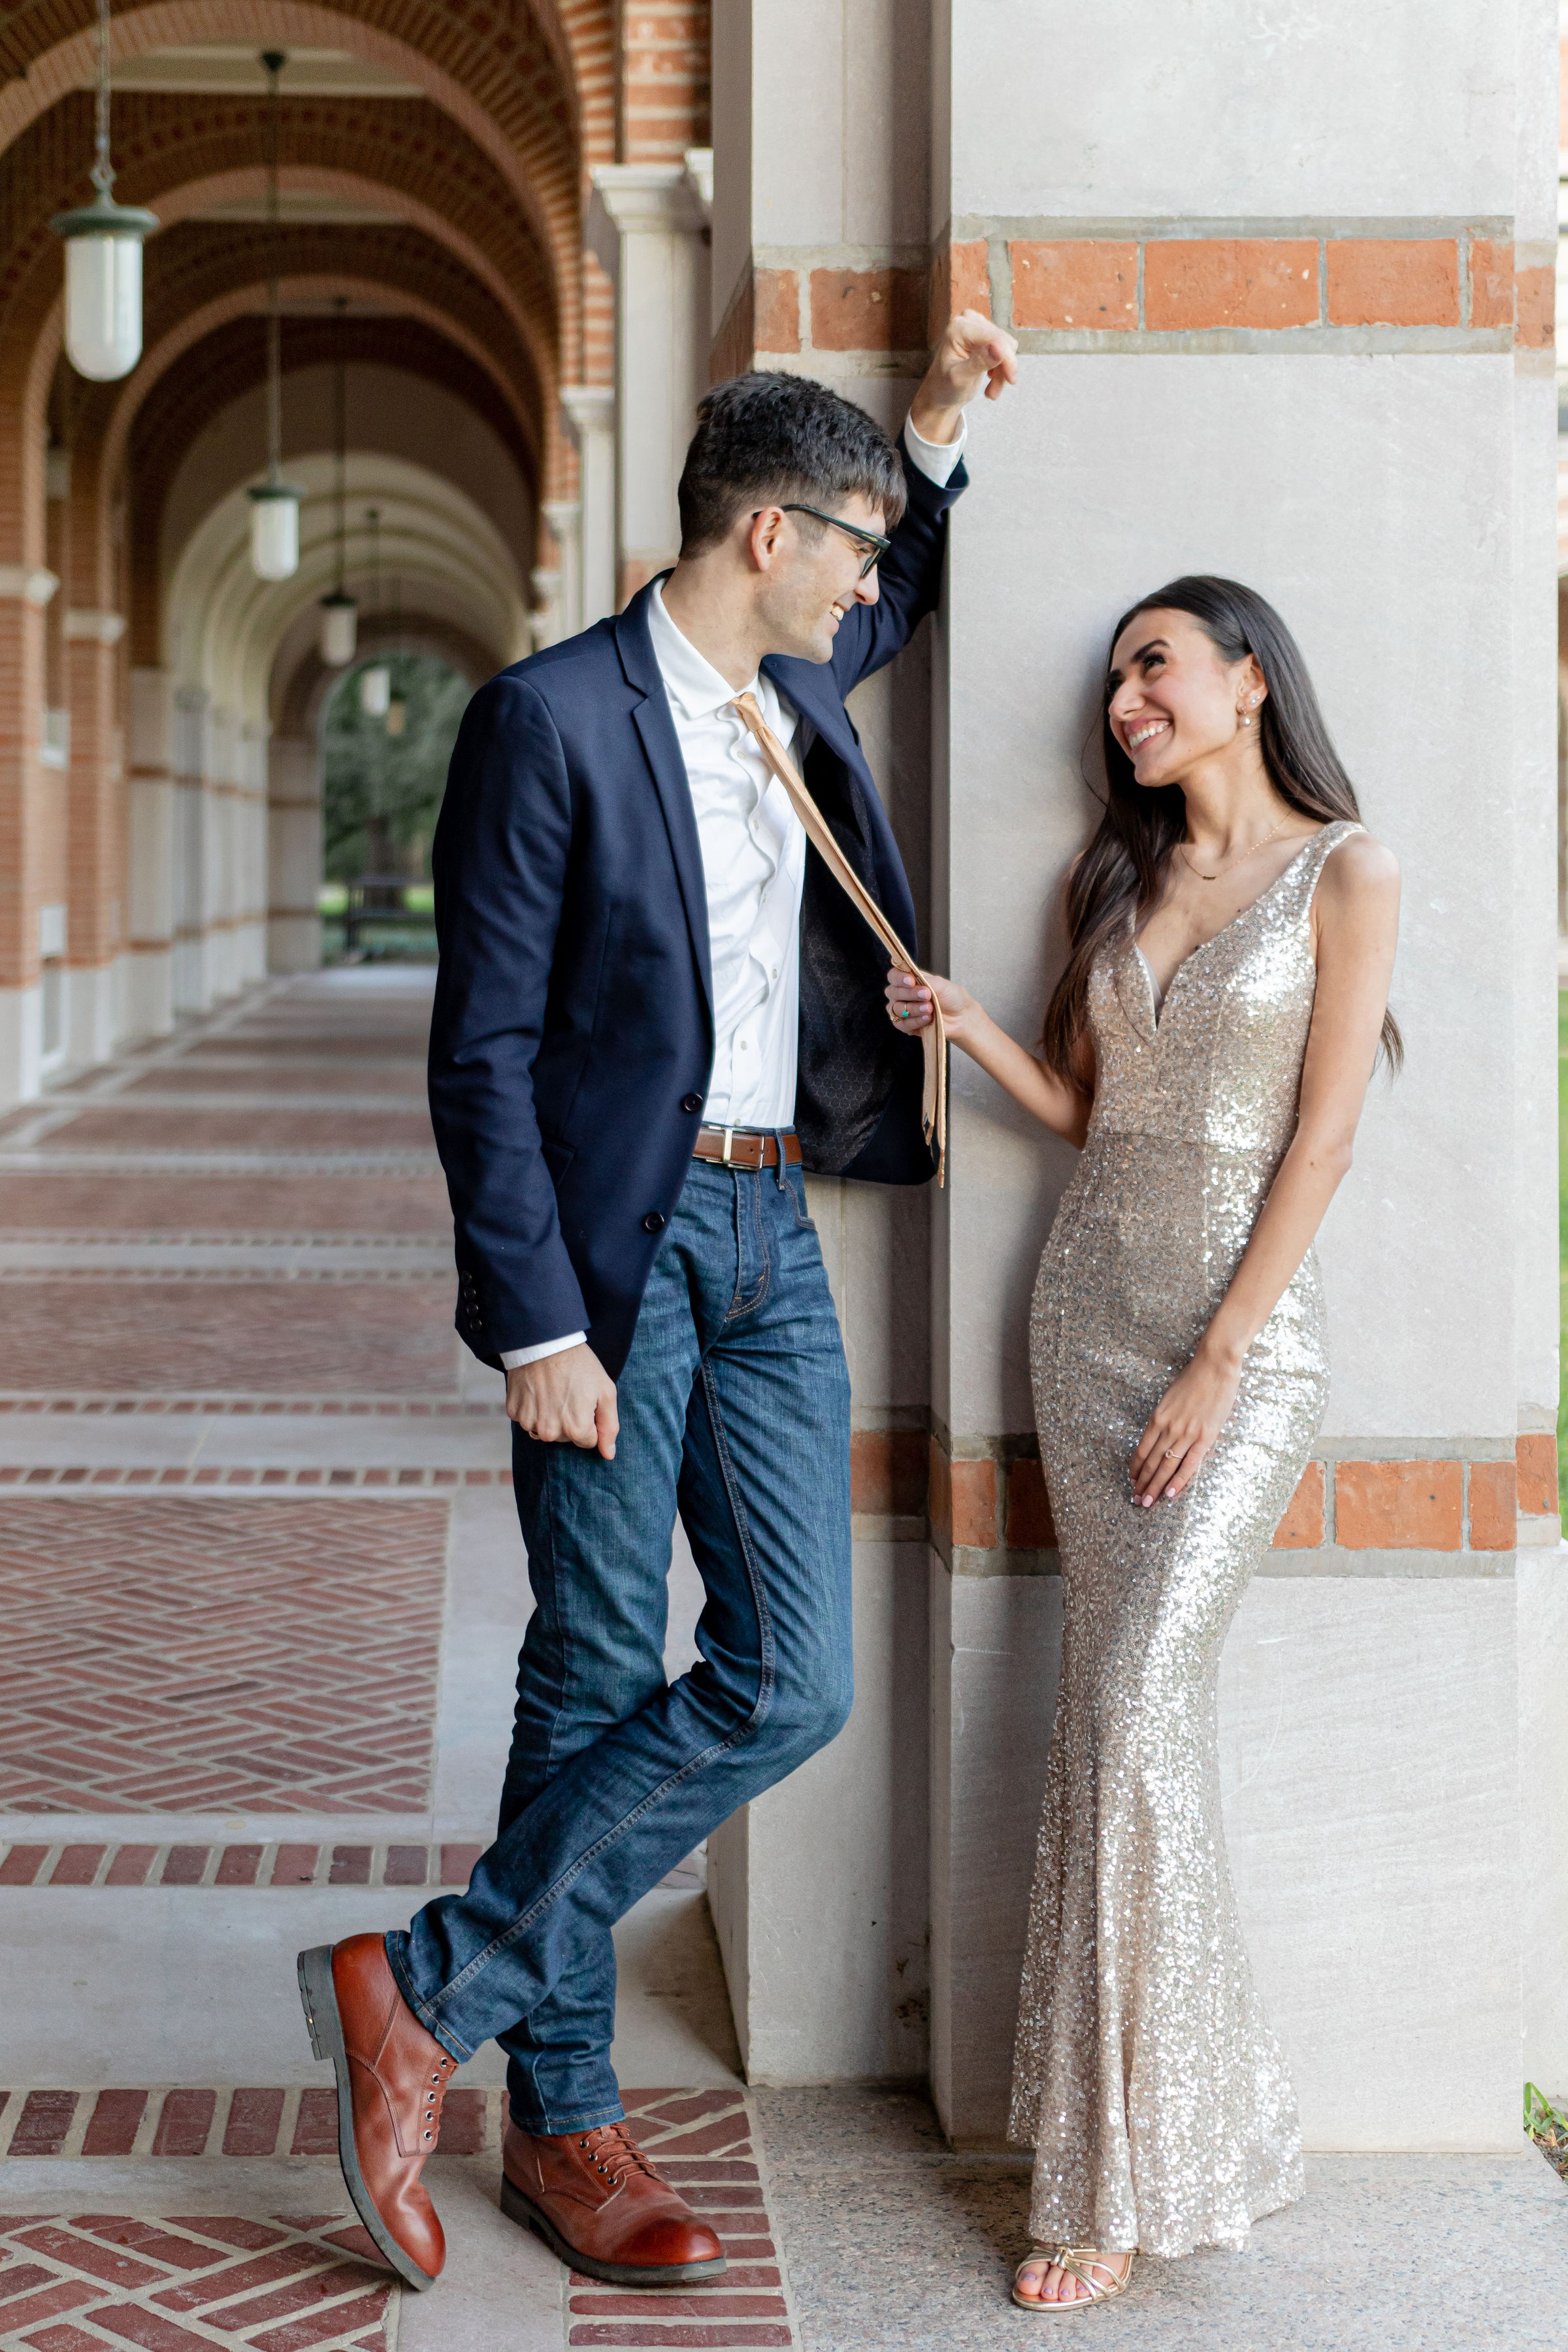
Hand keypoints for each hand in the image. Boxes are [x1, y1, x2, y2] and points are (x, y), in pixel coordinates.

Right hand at [505, 1343, 618, 1458]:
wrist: (544, 1341)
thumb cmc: (579, 1364)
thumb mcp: (605, 1391)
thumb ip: (609, 1426)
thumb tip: (608, 1454)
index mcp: (576, 1428)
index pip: (588, 1441)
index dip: (589, 1420)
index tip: (585, 1401)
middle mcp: (550, 1431)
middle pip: (566, 1438)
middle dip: (570, 1420)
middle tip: (569, 1393)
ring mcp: (529, 1422)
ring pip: (545, 1430)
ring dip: (550, 1416)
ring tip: (553, 1391)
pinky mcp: (514, 1412)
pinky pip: (527, 1419)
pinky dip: (532, 1408)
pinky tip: (537, 1390)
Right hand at [885, 965, 979, 1047]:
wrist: (962, 1017)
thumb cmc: (952, 998)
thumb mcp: (942, 984)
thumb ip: (926, 981)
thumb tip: (912, 980)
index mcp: (909, 980)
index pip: (894, 976)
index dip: (898, 978)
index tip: (911, 981)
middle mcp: (903, 995)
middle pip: (892, 992)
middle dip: (909, 994)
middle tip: (927, 995)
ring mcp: (903, 1011)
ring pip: (896, 1009)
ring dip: (913, 1008)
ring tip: (930, 1009)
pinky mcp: (907, 1025)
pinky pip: (902, 1024)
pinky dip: (914, 1021)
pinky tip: (927, 1019)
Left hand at [909, 310, 1018, 442]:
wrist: (940, 392)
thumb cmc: (944, 387)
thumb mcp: (960, 379)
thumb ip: (978, 363)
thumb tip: (999, 348)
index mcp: (959, 328)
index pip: (995, 337)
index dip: (1008, 359)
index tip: (1011, 380)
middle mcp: (968, 320)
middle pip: (1003, 341)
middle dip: (1003, 369)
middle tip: (993, 392)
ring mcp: (977, 325)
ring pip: (1007, 346)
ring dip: (1002, 371)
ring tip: (991, 390)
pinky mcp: (985, 333)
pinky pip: (1005, 349)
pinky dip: (1001, 368)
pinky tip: (991, 381)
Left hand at [1130, 1343, 1241, 1504]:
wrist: (1214, 1366)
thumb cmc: (1193, 1380)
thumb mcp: (1170, 1400)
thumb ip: (1165, 1420)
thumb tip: (1161, 1440)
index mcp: (1157, 1418)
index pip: (1141, 1450)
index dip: (1136, 1468)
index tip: (1132, 1481)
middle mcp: (1168, 1428)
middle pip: (1151, 1462)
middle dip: (1143, 1484)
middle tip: (1137, 1500)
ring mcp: (1186, 1433)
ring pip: (1167, 1466)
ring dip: (1156, 1486)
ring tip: (1148, 1502)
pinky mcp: (1205, 1437)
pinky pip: (1189, 1464)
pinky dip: (1179, 1480)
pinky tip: (1170, 1494)